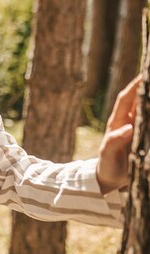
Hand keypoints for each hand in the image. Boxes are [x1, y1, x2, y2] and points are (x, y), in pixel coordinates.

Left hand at [96, 74, 140, 193]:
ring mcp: (136, 128)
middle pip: (139, 100)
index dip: (134, 86)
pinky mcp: (144, 137)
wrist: (109, 178)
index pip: (126, 99)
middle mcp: (128, 121)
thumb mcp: (108, 154)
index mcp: (117, 122)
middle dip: (147, 87)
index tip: (144, 74)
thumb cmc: (107, 165)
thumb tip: (128, 127)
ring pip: (147, 109)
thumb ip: (115, 141)